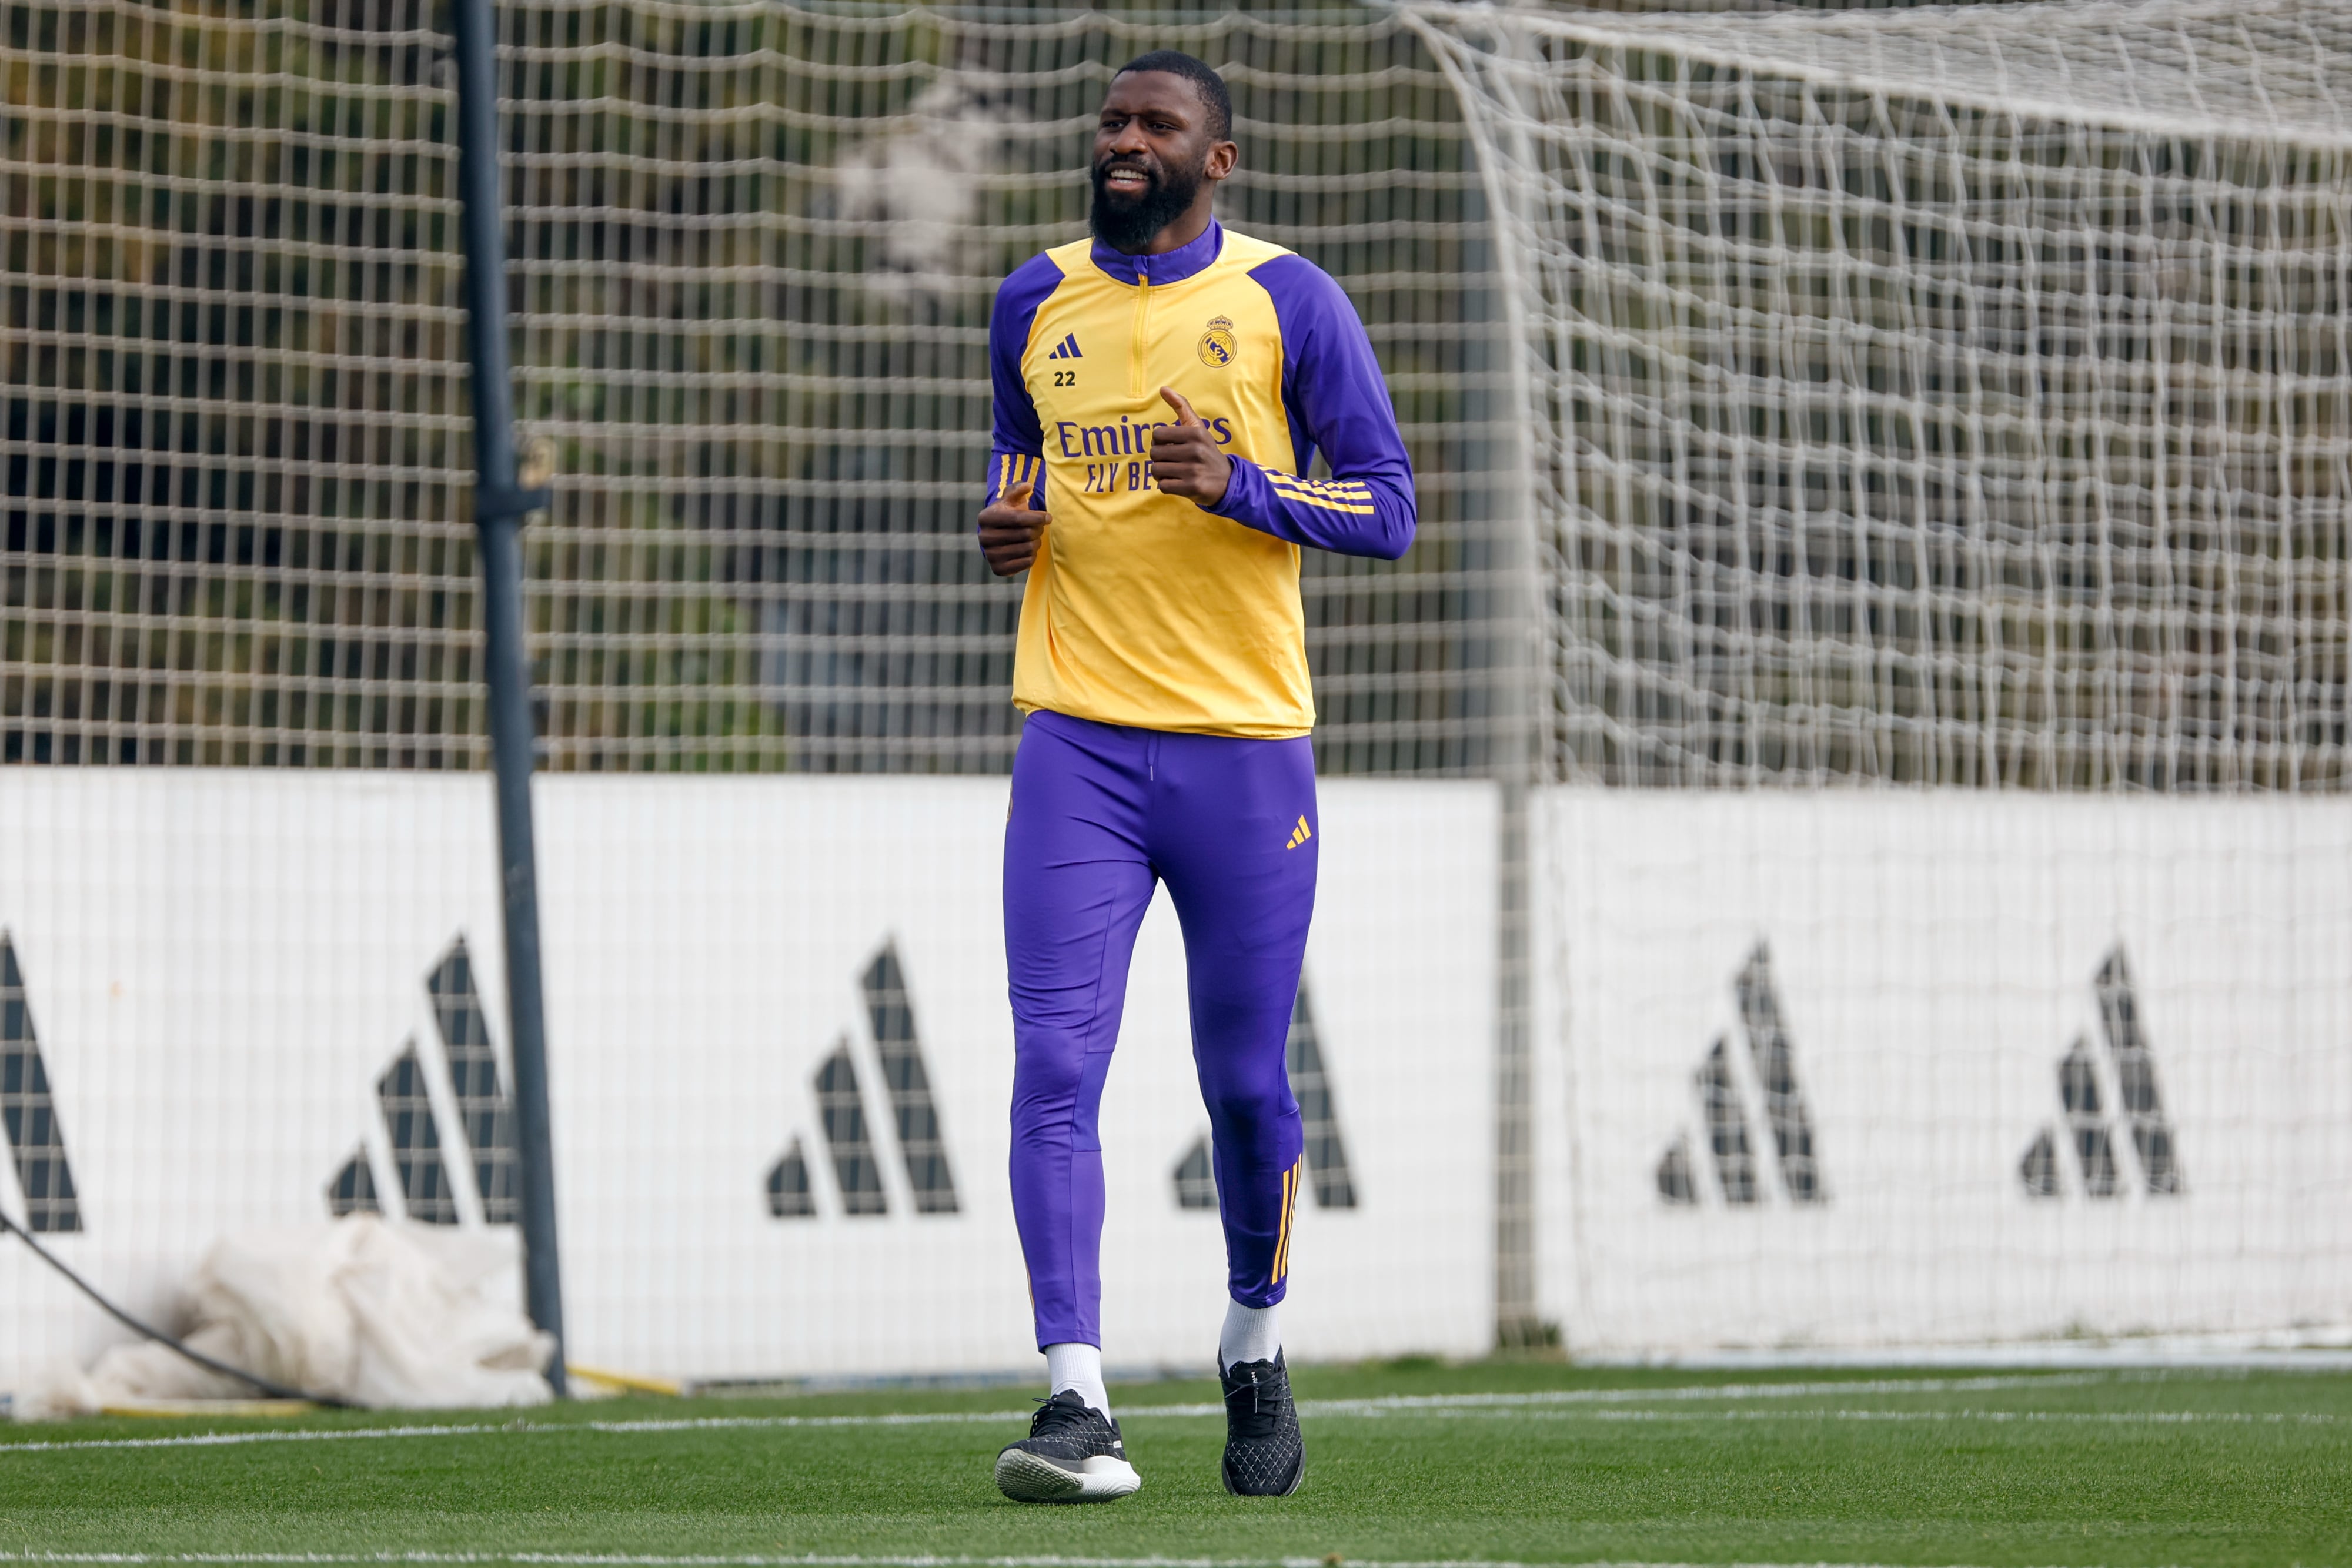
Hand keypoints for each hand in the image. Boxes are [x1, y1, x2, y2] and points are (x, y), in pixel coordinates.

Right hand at [977, 474, 1046, 575]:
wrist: (998, 537)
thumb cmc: (1008, 514)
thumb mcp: (1011, 499)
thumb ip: (1018, 489)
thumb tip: (1027, 486)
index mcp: (985, 517)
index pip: (1017, 518)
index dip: (1037, 517)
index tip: (1048, 517)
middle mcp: (984, 537)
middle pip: (1025, 534)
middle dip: (1038, 530)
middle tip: (1040, 528)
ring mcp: (990, 555)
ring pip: (1028, 548)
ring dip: (1037, 542)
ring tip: (1034, 538)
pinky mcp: (998, 569)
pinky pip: (1026, 562)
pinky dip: (1033, 556)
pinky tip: (1028, 549)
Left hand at [1151, 387, 1231, 506]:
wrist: (1226, 481)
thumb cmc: (1206, 451)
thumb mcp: (1197, 428)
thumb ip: (1181, 407)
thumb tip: (1162, 388)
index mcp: (1195, 433)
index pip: (1157, 434)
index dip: (1160, 442)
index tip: (1171, 446)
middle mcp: (1195, 450)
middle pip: (1154, 453)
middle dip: (1160, 459)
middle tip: (1173, 461)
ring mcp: (1194, 470)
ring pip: (1156, 470)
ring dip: (1161, 473)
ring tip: (1175, 472)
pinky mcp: (1192, 487)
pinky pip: (1163, 486)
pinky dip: (1166, 485)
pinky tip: (1178, 482)